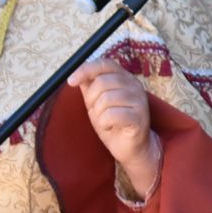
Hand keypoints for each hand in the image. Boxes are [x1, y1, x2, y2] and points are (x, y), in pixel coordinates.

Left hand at [67, 60, 157, 192]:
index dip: (87, 69)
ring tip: (105, 121)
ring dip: (99, 114)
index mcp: (125, 79)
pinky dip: (105, 123)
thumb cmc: (113, 123)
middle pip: (102, 82)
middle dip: (91, 99)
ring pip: (106, 99)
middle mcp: (135, 86)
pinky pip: (112, 115)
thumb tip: (77, 74)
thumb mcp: (97, 102)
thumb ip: (90, 87)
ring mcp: (139, 101)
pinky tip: (111, 127)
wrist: (130, 148)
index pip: (106, 64)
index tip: (71, 81)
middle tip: (96, 112)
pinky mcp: (139, 118)